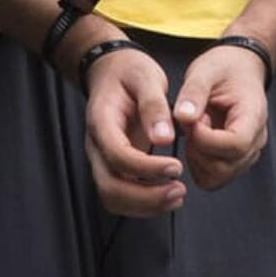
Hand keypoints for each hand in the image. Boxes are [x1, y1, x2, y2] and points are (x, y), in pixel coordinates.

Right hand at [83, 48, 186, 216]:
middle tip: (179, 190)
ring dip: (144, 205)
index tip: (175, 167)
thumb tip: (164, 138)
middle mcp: (96, 145)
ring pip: (112, 197)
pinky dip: (142, 203)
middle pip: (109, 187)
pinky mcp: (113, 165)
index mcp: (101, 121)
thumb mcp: (144, 76)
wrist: (111, 71)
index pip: (117, 156)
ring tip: (177, 196)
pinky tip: (167, 194)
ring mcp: (102, 157)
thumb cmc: (128, 71)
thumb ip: (153, 106)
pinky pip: (121, 194)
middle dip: (145, 197)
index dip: (146, 168)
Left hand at [172, 43, 269, 190]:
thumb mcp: (206, 70)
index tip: (191, 121)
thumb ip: (194, 93)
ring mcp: (246, 155)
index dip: (206, 139)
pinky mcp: (234, 161)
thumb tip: (183, 118)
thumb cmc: (225, 68)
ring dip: (197, 158)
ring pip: (217, 177)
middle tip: (190, 122)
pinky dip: (198, 164)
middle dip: (198, 148)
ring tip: (195, 129)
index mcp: (253, 116)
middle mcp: (255, 142)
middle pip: (225, 167)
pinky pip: (213, 177)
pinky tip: (196, 140)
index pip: (235, 144)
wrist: (239, 69)